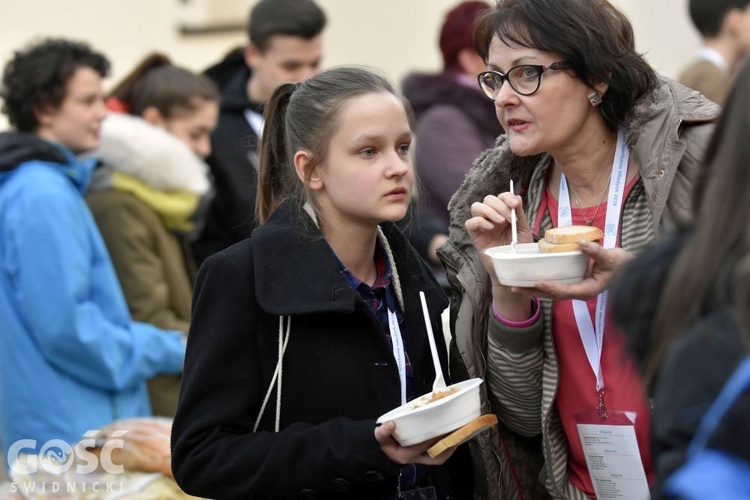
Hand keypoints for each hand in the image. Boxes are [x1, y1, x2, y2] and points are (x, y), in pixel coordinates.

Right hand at [374, 421, 455, 465]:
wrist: (384, 452)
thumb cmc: (385, 443)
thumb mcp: (380, 437)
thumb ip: (382, 432)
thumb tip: (391, 424)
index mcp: (406, 454)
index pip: (422, 446)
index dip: (433, 437)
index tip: (441, 426)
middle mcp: (416, 459)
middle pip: (436, 457)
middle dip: (447, 445)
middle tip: (455, 431)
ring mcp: (422, 460)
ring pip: (440, 458)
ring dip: (450, 447)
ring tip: (457, 434)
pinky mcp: (425, 457)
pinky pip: (439, 456)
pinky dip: (447, 448)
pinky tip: (451, 437)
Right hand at [465, 192, 532, 281]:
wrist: (513, 267)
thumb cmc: (519, 250)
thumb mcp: (523, 230)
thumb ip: (519, 214)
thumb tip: (518, 197)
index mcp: (504, 213)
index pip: (500, 197)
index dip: (506, 197)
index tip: (515, 205)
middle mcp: (491, 217)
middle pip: (488, 199)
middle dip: (499, 205)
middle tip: (508, 218)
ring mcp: (482, 226)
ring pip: (476, 206)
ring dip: (489, 211)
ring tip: (500, 222)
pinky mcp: (475, 236)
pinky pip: (470, 223)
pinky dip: (480, 221)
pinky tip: (490, 228)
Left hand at [517, 241, 632, 300]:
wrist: (628, 267)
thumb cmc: (621, 264)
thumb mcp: (611, 257)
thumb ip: (596, 251)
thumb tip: (582, 243)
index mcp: (587, 290)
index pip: (564, 291)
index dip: (550, 288)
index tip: (537, 283)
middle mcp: (579, 292)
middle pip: (552, 295)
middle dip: (533, 292)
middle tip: (513, 288)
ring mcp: (575, 289)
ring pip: (551, 292)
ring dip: (534, 290)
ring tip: (515, 287)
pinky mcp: (574, 283)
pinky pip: (554, 286)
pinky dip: (542, 284)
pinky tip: (529, 280)